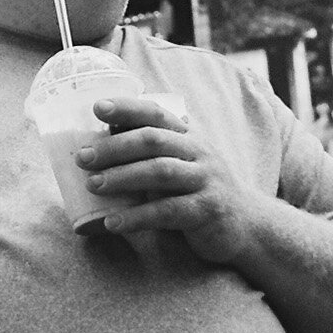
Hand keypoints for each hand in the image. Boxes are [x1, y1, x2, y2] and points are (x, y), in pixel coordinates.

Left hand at [73, 97, 251, 260]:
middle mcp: (198, 152)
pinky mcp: (207, 211)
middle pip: (153, 140)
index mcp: (188, 137)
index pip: (156, 113)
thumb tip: (96, 149)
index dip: (127, 107)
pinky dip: (137, 216)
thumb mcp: (178, 166)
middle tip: (83, 157)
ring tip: (92, 185)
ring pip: (160, 172)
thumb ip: (147, 156)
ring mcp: (205, 180)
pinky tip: (112, 223)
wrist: (249, 225)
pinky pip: (168, 211)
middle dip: (114, 147)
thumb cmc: (199, 192)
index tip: (97, 107)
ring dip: (122, 177)